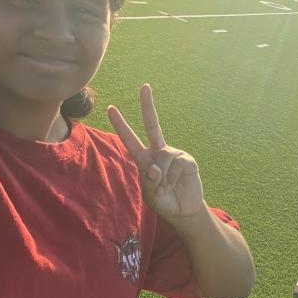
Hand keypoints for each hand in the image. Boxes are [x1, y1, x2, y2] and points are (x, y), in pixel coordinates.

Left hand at [109, 84, 205, 223]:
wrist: (184, 210)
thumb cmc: (164, 201)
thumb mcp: (151, 195)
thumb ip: (150, 182)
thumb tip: (156, 168)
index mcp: (144, 160)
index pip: (130, 140)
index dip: (121, 125)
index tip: (111, 109)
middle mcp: (158, 152)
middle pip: (152, 125)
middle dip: (148, 106)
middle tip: (145, 87)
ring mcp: (173, 154)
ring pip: (162, 159)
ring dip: (163, 179)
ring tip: (167, 188)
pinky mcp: (186, 160)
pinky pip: (175, 165)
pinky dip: (172, 178)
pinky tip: (176, 184)